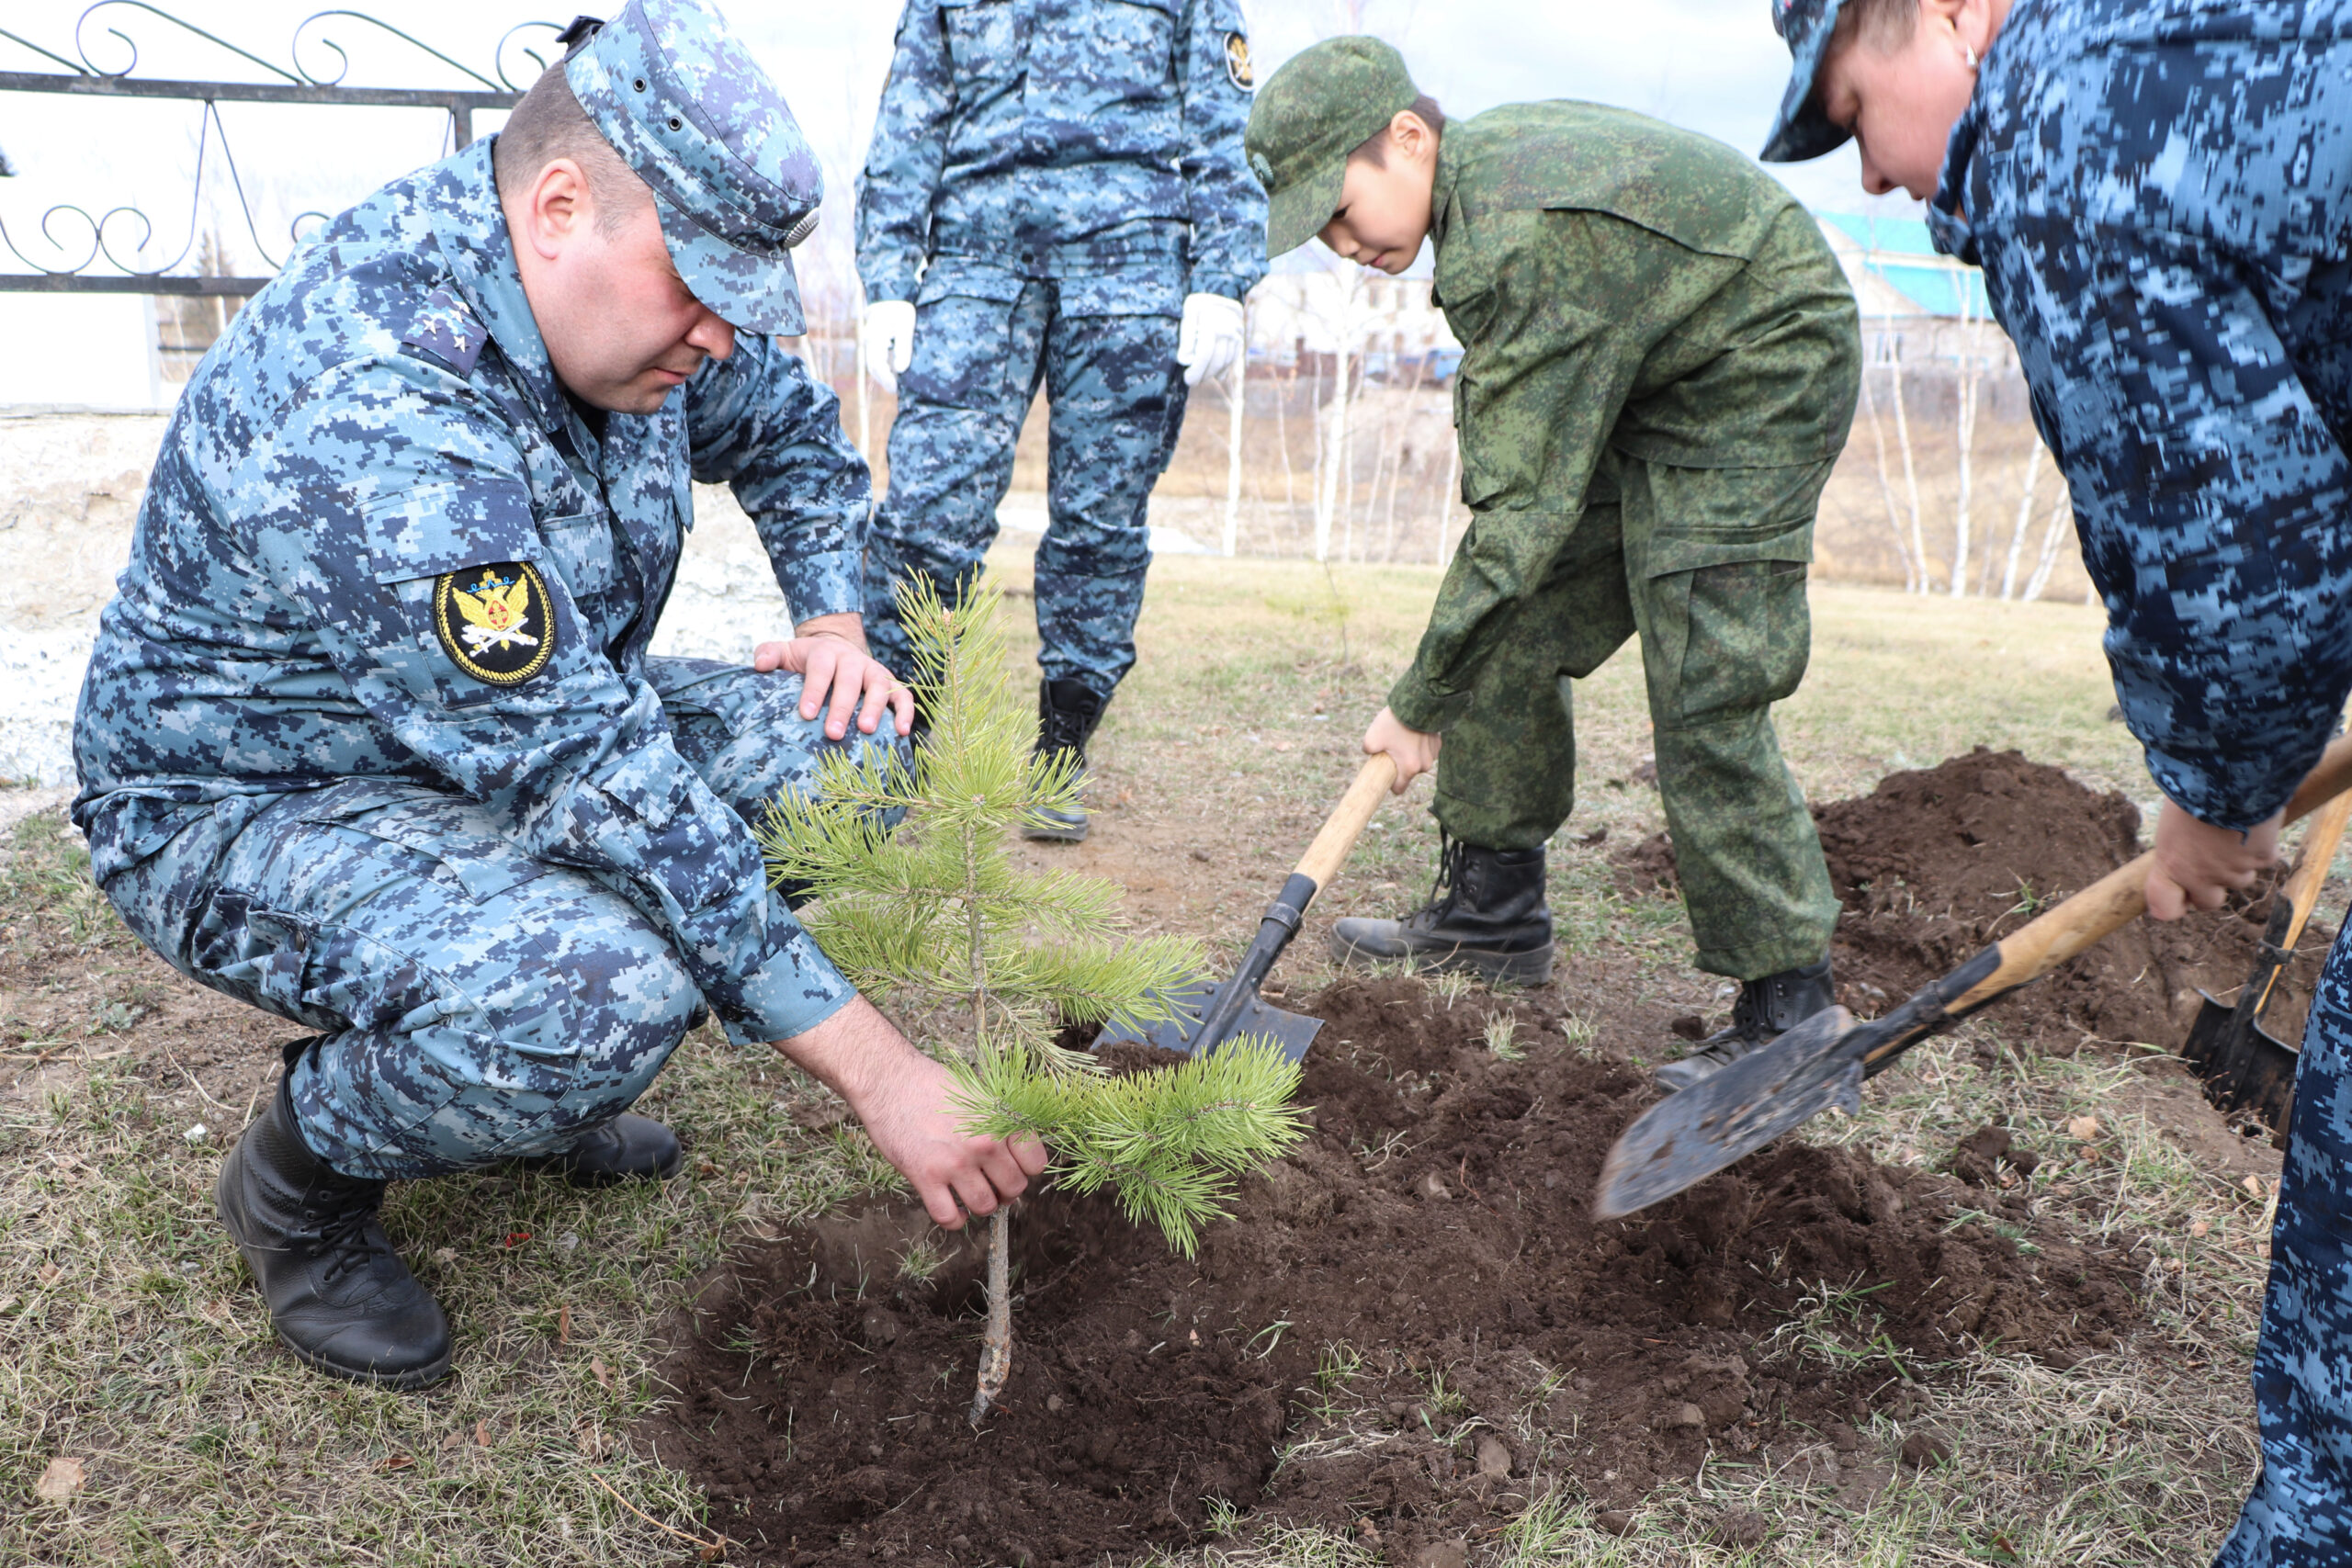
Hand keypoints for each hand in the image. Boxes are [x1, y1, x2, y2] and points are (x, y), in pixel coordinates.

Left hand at [751, 612, 913, 739]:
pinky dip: (906, 712)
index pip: (821, 669)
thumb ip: (769, 654)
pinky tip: (902, 732)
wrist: (837, 647)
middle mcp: (854, 660)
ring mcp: (875, 671)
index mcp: (826, 652)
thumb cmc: (808, 660)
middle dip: (842, 707)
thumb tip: (760, 665)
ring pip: (880, 687)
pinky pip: (903, 695)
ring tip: (866, 731)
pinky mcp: (890, 684)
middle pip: (850, 681)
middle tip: (833, 733)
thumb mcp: (786, 652)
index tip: (807, 714)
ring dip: (875, 709)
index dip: (815, 690)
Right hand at [773, 998, 1049, 1228]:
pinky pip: (949, 1218)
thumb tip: (1018, 1154)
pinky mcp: (925, 1177)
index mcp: (1002, 1121)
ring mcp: (955, 1163)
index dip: (1025, 1169)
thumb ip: (1003, 1122)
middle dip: (1004, 1190)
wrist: (891, 1081)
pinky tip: (953, 1209)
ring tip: (970, 1193)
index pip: (1036, 1164)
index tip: (1011, 1167)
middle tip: (990, 1183)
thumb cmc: (935, 1085)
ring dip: (980, 1205)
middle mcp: (984, 1144)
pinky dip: (955, 1220)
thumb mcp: (981, 1094)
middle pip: (1014, 1189)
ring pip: (985, 1207)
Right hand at [865, 299, 916, 390]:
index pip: (877, 363)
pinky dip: (882, 367)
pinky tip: (891, 373)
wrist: (892, 296)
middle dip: (883, 379)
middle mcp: (869, 339)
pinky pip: (875, 357)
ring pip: (872, 362)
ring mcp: (870, 340)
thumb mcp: (906, 327)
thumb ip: (903, 348)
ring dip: (881, 375)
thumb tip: (900, 370)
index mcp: (876, 336)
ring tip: (894, 385)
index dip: (885, 378)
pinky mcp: (873, 340)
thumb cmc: (901, 310)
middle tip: (895, 390)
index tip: (895, 387)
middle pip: (872, 366)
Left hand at [1176, 292, 1244, 387]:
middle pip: (1216, 359)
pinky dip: (1223, 369)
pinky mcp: (1241, 337)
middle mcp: (1228, 324)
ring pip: (1226, 361)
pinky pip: (1233, 358)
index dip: (1196, 369)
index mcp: (1210, 317)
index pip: (1205, 352)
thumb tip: (1185, 359)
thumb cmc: (1194, 308)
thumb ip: (1185, 336)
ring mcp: (1237, 331)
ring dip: (1212, 373)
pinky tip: (1214, 374)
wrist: (1213, 299)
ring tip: (1200, 376)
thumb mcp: (1185, 315)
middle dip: (1203, 374)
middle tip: (1192, 381)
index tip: (1187, 379)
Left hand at [1362, 706, 1440, 791]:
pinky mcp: (1438, 742)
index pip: (1399, 789)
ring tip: (1403, 736)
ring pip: (1418, 761)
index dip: (1390, 783)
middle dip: (1400, 764)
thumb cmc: (1394, 722)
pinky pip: (1426, 750)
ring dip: (1411, 754)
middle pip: (1408, 773)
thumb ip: (1367, 750)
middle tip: (1392, 747)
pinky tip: (1413, 732)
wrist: (1418, 702)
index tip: (1385, 775)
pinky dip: (1420, 744)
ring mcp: (1433, 754)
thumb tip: (1369, 752)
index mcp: (1409, 768)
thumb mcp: (1371, 738)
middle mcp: (1424, 765)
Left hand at [2145, 798, 2280, 920]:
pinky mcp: (2262, 858)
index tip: (2178, 896)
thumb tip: (2183, 848)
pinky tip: (2255, 823)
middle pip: (2210, 902)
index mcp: (2170, 864)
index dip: (2173, 904)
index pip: (2165, 907)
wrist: (2228, 775)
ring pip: (2241, 879)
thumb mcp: (2172, 819)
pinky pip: (2264, 858)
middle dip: (2212, 888)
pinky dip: (2262, 845)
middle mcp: (2201, 875)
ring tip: (2233, 832)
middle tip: (2212, 862)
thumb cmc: (2190, 789)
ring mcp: (2234, 870)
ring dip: (2238, 863)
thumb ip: (2178, 844)